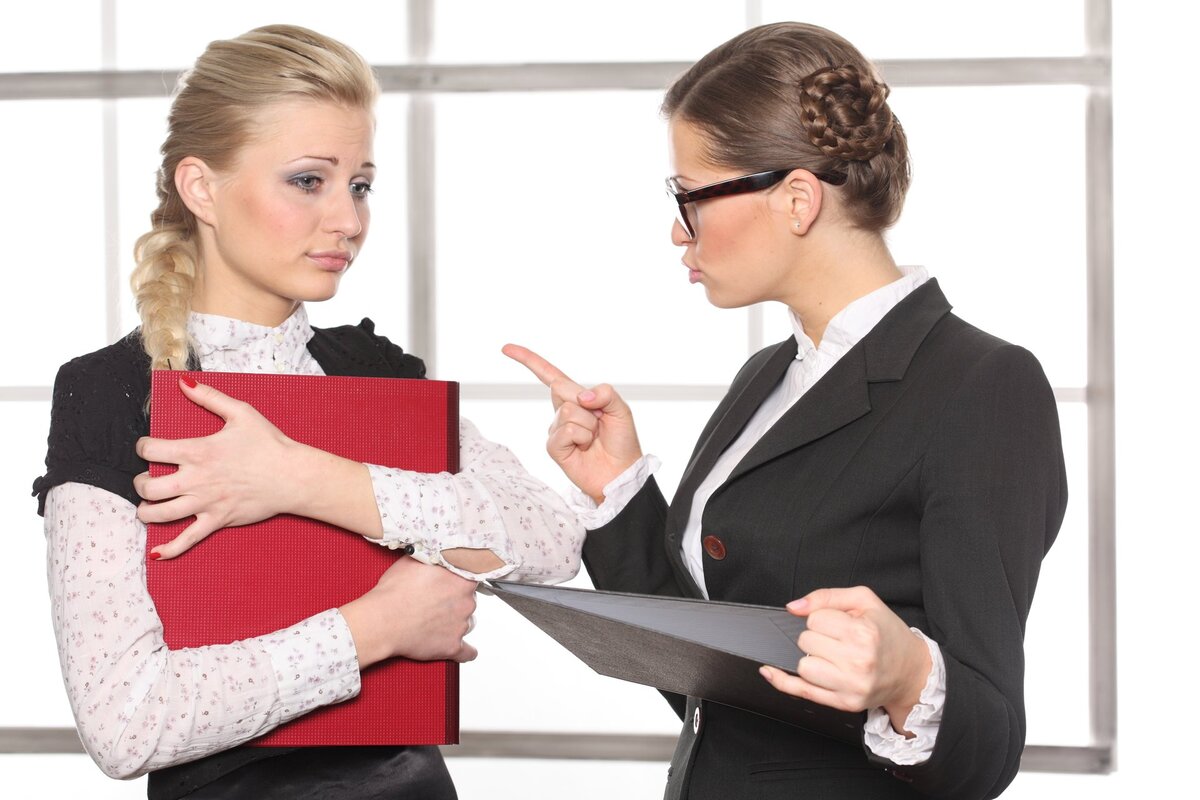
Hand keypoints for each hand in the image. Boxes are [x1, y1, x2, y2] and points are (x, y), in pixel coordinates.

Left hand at [134, 377, 303, 557]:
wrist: (292, 475)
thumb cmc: (269, 444)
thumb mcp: (241, 413)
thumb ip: (209, 397)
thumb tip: (184, 382)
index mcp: (198, 451)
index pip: (151, 450)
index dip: (143, 447)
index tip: (148, 447)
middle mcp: (195, 479)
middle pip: (148, 487)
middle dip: (140, 483)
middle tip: (147, 479)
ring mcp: (205, 503)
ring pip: (159, 514)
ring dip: (146, 511)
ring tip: (148, 505)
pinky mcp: (216, 521)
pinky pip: (187, 540)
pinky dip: (169, 549)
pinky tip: (157, 552)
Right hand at [339, 556, 478, 666]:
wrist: (381, 621)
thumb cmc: (394, 592)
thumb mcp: (414, 561)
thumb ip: (433, 558)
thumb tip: (437, 554)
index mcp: (461, 580)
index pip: (473, 576)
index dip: (460, 579)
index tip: (451, 582)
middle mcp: (467, 603)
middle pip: (469, 600)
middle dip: (455, 600)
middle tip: (435, 601)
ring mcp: (461, 626)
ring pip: (466, 623)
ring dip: (455, 621)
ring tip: (434, 621)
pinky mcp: (452, 647)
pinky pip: (467, 652)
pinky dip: (464, 650)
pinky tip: (461, 647)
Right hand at [501, 344, 642, 502]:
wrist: (621, 472)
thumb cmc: (621, 440)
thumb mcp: (621, 409)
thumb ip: (605, 393)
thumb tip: (581, 397)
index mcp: (576, 397)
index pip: (549, 375)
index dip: (528, 360)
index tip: (506, 348)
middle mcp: (562, 410)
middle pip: (560, 387)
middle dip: (584, 401)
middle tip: (598, 421)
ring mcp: (556, 428)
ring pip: (567, 411)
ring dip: (588, 424)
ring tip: (593, 438)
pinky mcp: (553, 446)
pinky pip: (566, 431)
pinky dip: (581, 437)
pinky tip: (584, 447)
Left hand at [758, 586, 931, 735]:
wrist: (912, 672)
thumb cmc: (888, 634)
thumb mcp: (865, 601)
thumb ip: (826, 596)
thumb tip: (793, 606)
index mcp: (863, 632)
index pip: (815, 619)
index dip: (822, 618)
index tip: (838, 624)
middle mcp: (857, 660)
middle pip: (806, 641)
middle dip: (817, 637)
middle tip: (838, 640)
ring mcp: (850, 685)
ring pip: (803, 666)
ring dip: (811, 658)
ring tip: (832, 656)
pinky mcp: (844, 703)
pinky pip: (802, 692)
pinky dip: (782, 682)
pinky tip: (770, 672)